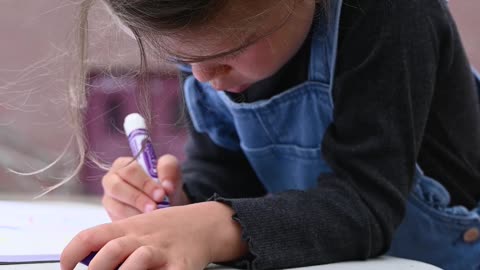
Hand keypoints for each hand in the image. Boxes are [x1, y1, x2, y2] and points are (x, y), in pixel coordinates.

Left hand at [60, 202, 247, 269]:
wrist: (204, 223)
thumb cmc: (165, 230)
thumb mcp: (137, 228)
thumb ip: (113, 242)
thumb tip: (86, 263)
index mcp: (127, 228)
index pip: (91, 236)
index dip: (72, 253)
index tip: (65, 268)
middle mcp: (142, 238)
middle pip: (112, 250)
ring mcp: (163, 251)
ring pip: (138, 260)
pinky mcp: (182, 265)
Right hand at [102, 154, 188, 220]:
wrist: (164, 202)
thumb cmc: (163, 181)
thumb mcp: (170, 169)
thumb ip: (168, 169)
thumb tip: (167, 186)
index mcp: (123, 164)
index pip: (130, 171)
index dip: (145, 183)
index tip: (161, 194)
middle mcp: (111, 180)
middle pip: (117, 188)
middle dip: (138, 199)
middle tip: (155, 208)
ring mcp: (109, 200)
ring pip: (116, 206)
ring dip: (135, 213)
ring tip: (152, 217)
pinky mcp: (111, 217)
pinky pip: (117, 221)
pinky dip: (132, 224)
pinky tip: (145, 225)